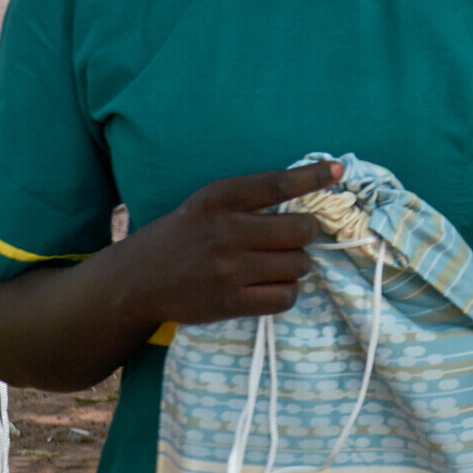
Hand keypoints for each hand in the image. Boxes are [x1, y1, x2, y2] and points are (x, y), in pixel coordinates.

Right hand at [116, 162, 340, 327]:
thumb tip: (309, 198)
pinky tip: (271, 286)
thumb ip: (249, 199)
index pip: (276, 184)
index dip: (312, 177)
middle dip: (306, 234)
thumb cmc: (183, 236)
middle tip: (293, 238)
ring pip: (298, 265)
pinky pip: (286, 297)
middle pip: (300, 230)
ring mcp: (227, 269)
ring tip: (275, 264)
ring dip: (295, 265)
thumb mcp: (206, 205)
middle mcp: (225, 231)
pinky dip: (287, 291)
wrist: (135, 282)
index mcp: (219, 198)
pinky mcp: (229, 302)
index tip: (338, 171)